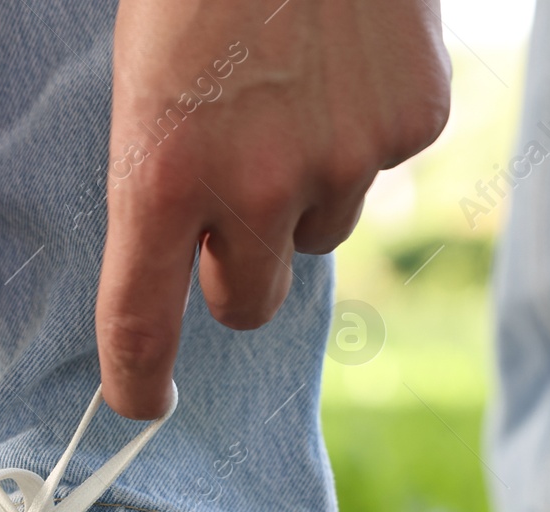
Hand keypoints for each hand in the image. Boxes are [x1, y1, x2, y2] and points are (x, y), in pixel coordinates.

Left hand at [99, 0, 450, 417]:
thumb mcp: (141, 76)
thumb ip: (164, 177)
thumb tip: (192, 254)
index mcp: (159, 171)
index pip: (140, 319)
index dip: (137, 378)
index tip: (140, 405)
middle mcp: (254, 187)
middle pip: (246, 304)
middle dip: (232, 272)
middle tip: (227, 204)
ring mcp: (344, 161)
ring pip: (318, 234)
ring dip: (299, 195)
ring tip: (287, 98)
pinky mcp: (412, 127)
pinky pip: (382, 169)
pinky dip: (361, 136)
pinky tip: (343, 68)